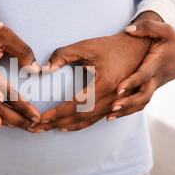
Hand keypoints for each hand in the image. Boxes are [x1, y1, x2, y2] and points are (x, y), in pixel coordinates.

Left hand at [29, 30, 150, 132]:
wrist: (139, 48)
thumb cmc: (111, 46)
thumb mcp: (86, 46)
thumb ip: (63, 55)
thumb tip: (43, 69)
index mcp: (106, 84)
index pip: (76, 105)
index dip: (56, 113)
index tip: (39, 118)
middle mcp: (113, 98)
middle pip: (80, 118)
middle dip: (56, 124)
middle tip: (36, 128)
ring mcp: (116, 103)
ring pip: (89, 121)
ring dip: (67, 126)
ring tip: (46, 129)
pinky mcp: (116, 104)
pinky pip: (96, 119)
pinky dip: (80, 125)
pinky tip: (67, 127)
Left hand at [106, 21, 174, 119]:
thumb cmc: (172, 40)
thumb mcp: (164, 29)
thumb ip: (146, 28)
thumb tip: (128, 29)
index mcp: (157, 64)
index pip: (144, 75)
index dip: (132, 83)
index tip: (118, 89)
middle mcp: (155, 78)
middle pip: (144, 95)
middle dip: (129, 103)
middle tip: (112, 107)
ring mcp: (153, 86)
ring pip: (142, 103)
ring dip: (126, 111)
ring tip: (108, 117)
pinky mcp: (149, 90)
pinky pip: (140, 104)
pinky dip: (127, 111)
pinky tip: (111, 116)